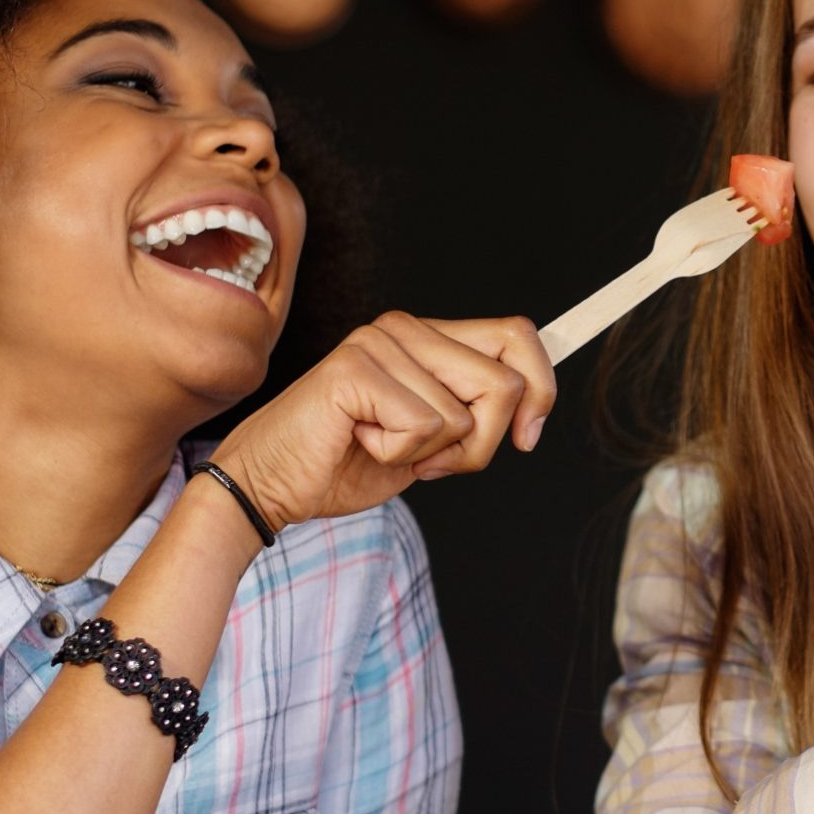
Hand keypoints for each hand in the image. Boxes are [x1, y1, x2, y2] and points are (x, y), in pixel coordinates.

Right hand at [208, 313, 555, 534]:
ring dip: (436, 454)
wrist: (272, 486)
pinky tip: (360, 442)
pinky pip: (425, 426)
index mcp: (427, 336)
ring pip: (467, 413)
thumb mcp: (432, 439)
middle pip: (505, 383)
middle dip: (484, 442)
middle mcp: (405, 327)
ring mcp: (379, 342)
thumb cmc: (346, 463)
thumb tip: (534, 406)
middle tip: (436, 460)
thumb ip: (474, 412)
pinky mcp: (356, 368)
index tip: (529, 435)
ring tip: (384, 446)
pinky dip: (400, 456)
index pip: (516, 335)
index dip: (542, 387)